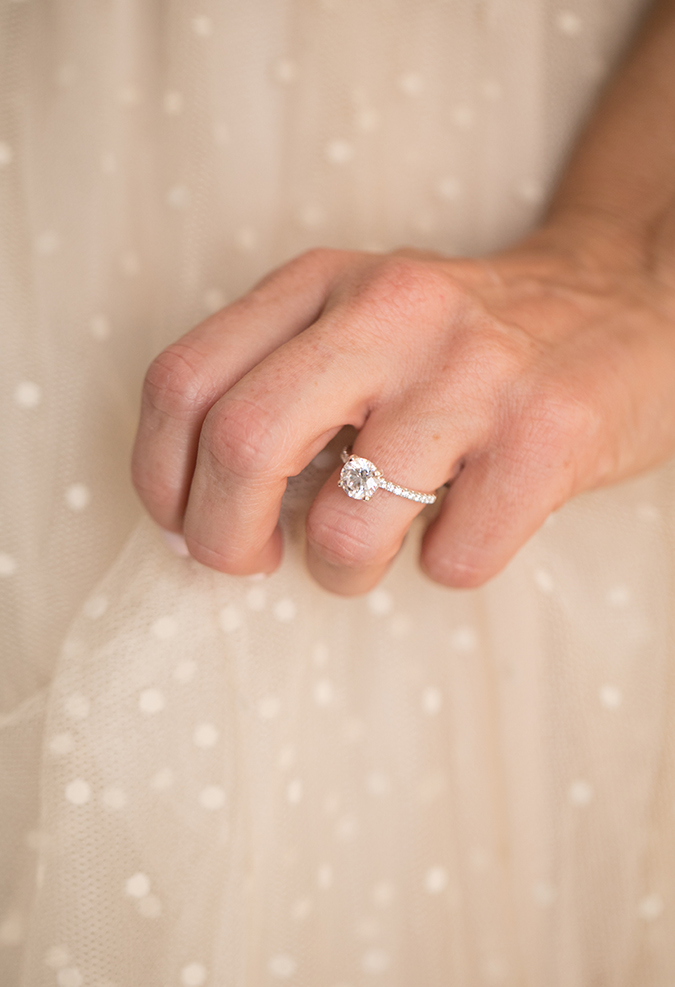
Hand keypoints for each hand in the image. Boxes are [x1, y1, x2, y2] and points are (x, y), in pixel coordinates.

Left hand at [131, 225, 674, 595]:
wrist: (625, 301)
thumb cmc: (466, 342)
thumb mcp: (358, 318)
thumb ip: (274, 382)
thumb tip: (195, 511)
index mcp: (324, 281)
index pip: (183, 381)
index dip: (161, 477)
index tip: (187, 522)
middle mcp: (392, 311)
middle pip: (243, 445)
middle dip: (224, 540)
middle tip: (250, 564)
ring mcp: (474, 372)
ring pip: (344, 527)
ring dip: (341, 570)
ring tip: (369, 549)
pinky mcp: (549, 434)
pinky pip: (450, 560)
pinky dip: (442, 566)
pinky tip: (465, 523)